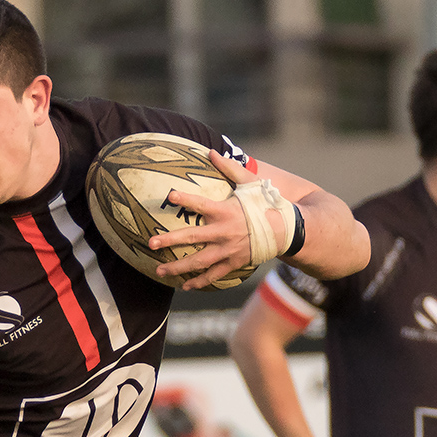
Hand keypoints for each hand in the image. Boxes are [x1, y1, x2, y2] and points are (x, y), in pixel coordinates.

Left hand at [150, 151, 288, 290]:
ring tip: (159, 270)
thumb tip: (210, 151)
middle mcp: (225, 232)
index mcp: (226, 211)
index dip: (186, 199)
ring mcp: (229, 250)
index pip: (202, 203)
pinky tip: (184, 286)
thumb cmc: (265, 202)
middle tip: (150, 243)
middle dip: (170, 240)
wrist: (286, 229)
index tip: (170, 196)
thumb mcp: (250, 182)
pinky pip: (214, 275)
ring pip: (199, 261)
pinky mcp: (234, 262)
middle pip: (193, 237)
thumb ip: (229, 168)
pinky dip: (199, 281)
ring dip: (178, 267)